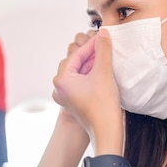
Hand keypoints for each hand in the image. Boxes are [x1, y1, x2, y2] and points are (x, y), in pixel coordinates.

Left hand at [52, 29, 122, 151]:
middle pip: (75, 62)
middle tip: (106, 46)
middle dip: (91, 54)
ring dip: (91, 64)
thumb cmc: (103, 107)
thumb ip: (102, 50)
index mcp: (61, 80)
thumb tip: (103, 33)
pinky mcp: (73, 101)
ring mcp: (65, 95)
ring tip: (106, 58)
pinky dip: (90, 75)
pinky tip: (102, 71)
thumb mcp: (104, 73)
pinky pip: (80, 82)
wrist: (106, 133)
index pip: (77, 54)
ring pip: (78, 71)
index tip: (104, 36)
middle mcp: (59, 87)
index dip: (92, 44)